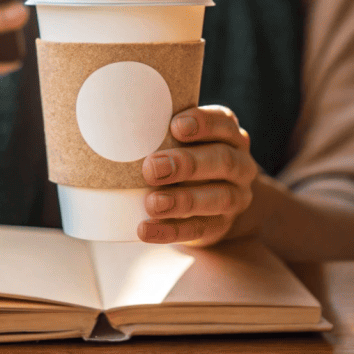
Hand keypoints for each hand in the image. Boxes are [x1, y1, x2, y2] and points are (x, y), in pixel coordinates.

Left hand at [138, 105, 258, 245]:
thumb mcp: (181, 142)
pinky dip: (170, 231)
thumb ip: (160, 133)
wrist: (206, 204)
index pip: (224, 123)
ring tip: (152, 203)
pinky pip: (199, 229)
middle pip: (223, 160)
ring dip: (182, 200)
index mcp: (230, 136)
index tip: (175, 126)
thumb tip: (112, 128)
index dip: (203, 123)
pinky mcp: (220, 226)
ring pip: (218, 198)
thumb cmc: (184, 159)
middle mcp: (240, 165)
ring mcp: (235, 197)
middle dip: (187, 163)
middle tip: (151, 168)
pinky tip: (145, 229)